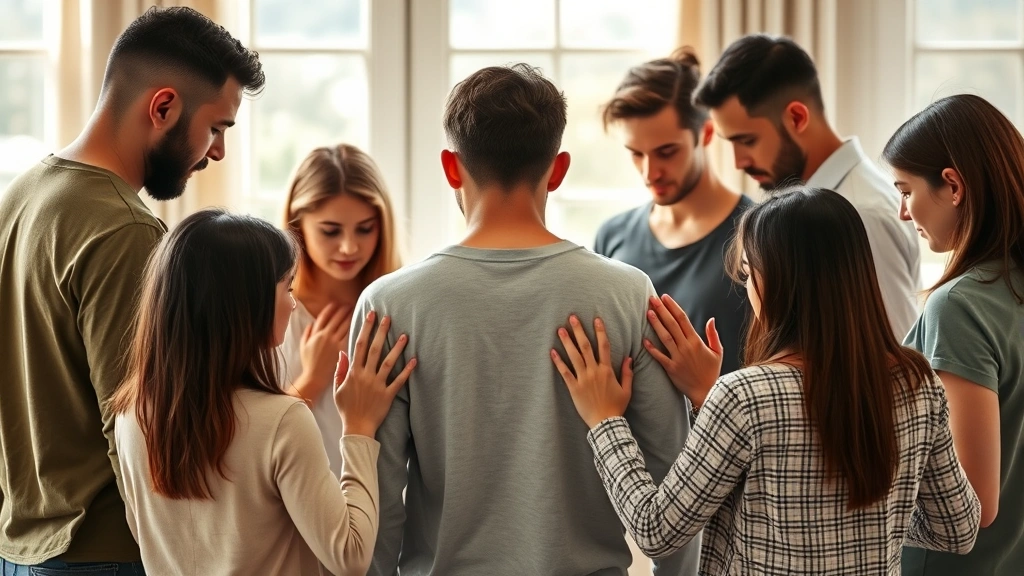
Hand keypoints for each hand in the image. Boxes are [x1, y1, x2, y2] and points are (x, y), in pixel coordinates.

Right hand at [298, 303, 352, 398]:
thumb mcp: (303, 347)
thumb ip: (307, 333)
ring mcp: (335, 342)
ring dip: (351, 317)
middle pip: (337, 319)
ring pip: (345, 326)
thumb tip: (311, 323)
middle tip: (351, 304)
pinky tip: (362, 326)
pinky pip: (350, 336)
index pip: (324, 317)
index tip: (336, 303)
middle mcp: (326, 336)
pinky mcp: (343, 350)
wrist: (315, 378)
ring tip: (358, 311)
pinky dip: (356, 329)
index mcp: (316, 334)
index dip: (331, 308)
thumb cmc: (309, 364)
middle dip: (344, 310)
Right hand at [334, 311, 415, 437]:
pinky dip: (407, 370)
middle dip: (381, 331)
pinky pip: (399, 381)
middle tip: (388, 317)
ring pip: (388, 362)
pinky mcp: (388, 395)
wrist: (356, 428)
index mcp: (353, 373)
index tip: (371, 315)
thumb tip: (343, 352)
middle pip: (374, 349)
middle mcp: (365, 376)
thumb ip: (340, 370)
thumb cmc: (346, 409)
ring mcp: (377, 385)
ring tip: (405, 335)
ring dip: (397, 348)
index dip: (365, 329)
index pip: (359, 345)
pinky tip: (415, 360)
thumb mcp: (337, 389)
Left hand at [550, 315, 632, 428]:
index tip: (596, 319)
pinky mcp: (573, 388)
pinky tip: (552, 352)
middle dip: (579, 331)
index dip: (600, 331)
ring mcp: (583, 379)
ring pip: (574, 356)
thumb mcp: (627, 390)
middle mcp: (594, 371)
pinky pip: (564, 372)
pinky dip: (558, 362)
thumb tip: (629, 358)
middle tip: (572, 318)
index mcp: (607, 370)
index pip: (604, 346)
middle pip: (586, 347)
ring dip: (567, 342)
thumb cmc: (616, 407)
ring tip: (560, 330)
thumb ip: (627, 373)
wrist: (606, 423)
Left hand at [644, 294, 721, 407]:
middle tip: (652, 298)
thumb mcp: (717, 352)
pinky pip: (660, 357)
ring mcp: (678, 358)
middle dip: (662, 310)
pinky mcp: (671, 369)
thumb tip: (711, 319)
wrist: (708, 392)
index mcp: (696, 341)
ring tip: (648, 312)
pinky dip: (652, 348)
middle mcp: (686, 347)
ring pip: (665, 337)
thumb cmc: (712, 372)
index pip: (683, 319)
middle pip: (672, 324)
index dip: (673, 307)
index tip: (665, 297)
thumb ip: (713, 335)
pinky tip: (644, 339)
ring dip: (656, 324)